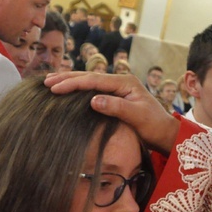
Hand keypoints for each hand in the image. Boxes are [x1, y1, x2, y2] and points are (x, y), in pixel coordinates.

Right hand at [44, 72, 179, 154]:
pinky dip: (78, 90)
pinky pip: (94, 90)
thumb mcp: (137, 118)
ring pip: (90, 82)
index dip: (73, 83)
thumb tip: (93, 100)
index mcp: (125, 82)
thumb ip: (117, 108)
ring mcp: (119, 89)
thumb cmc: (154, 127)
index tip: (55, 88)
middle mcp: (121, 82)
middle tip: (46, 82)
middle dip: (67, 78)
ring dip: (70, 82)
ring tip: (50, 83)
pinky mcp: (116, 97)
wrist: (166, 134)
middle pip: (89, 77)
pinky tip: (67, 92)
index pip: (94, 80)